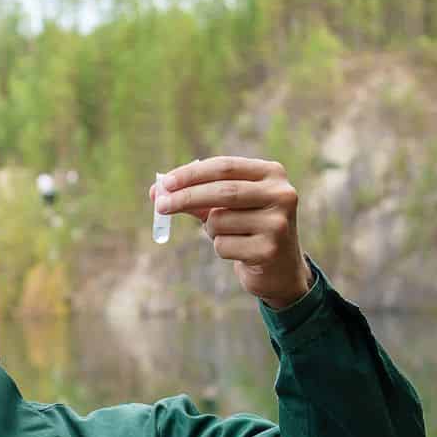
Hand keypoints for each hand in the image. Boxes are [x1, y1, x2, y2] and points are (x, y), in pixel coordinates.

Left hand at [150, 156, 312, 308]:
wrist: (279, 269)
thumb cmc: (246, 229)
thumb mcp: (226, 207)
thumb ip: (196, 197)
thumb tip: (156, 191)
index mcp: (271, 173)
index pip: (225, 167)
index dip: (191, 174)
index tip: (164, 183)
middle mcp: (281, 194)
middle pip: (221, 191)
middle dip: (185, 197)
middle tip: (160, 205)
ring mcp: (277, 223)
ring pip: (218, 221)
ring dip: (210, 230)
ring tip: (230, 235)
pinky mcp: (269, 250)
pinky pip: (222, 246)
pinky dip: (220, 248)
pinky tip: (240, 252)